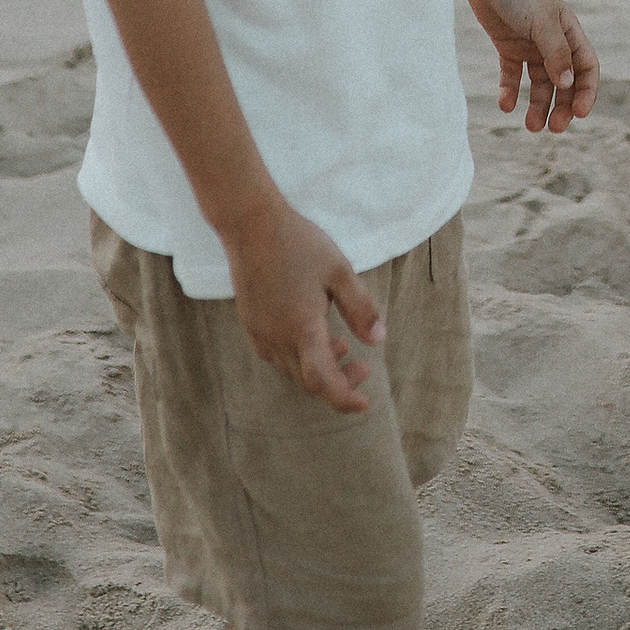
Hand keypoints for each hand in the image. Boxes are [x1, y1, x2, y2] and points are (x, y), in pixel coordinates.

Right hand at [225, 194, 380, 412]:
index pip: (323, 383)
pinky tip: (311, 333)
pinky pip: (276, 354)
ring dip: (318, 367)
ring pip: (291, 369)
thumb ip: (361, 309)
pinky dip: (298, 355)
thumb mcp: (340, 271)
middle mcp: (277, 338)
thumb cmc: (299, 243)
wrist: (251, 224)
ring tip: (341, 345)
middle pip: (308, 381)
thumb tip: (378, 341)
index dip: (344, 399)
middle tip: (362, 367)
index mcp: (302, 329)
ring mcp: (260, 332)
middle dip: (338, 382)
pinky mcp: (251, 322)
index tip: (364, 405)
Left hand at [463, 0, 599, 131]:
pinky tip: (506, 105)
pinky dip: (510, 91)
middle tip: (553, 129)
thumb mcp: (542, 23)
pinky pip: (512, 75)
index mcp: (569, 31)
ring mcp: (529, 44)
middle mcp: (552, 40)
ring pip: (539, 83)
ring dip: (537, 105)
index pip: (586, 68)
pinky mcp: (506, 45)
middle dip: (562, 106)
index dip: (586, 92)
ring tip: (530, 126)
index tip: (578, 114)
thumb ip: (556, 54)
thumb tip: (568, 85)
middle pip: (564, 82)